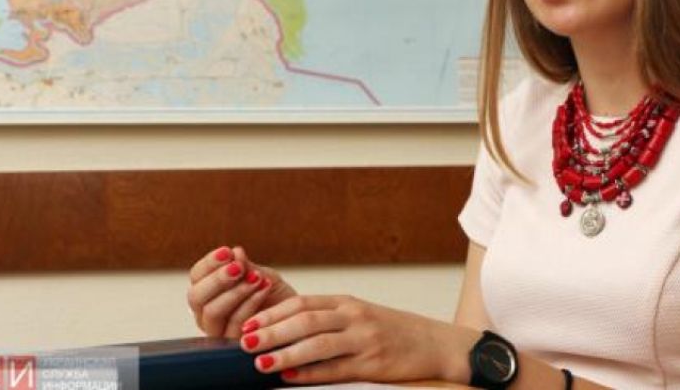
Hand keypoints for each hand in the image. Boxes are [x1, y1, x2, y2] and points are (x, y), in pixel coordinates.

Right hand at [186, 245, 297, 337]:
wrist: (296, 320)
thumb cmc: (275, 297)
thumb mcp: (260, 276)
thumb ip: (245, 267)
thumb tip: (234, 253)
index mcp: (208, 293)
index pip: (197, 276)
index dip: (210, 263)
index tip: (228, 251)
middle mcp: (206, 314)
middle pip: (196, 297)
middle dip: (217, 279)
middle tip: (238, 267)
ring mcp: (218, 332)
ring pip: (213, 312)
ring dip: (235, 291)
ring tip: (256, 277)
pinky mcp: (233, 346)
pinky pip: (235, 324)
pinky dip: (250, 303)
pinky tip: (265, 288)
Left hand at [238, 294, 479, 384]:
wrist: (434, 343)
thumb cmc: (391, 330)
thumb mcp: (360, 315)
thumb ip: (328, 319)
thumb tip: (284, 330)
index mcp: (347, 302)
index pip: (303, 302)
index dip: (273, 313)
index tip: (249, 322)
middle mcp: (354, 316)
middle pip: (306, 320)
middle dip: (272, 331)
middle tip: (245, 341)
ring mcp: (364, 340)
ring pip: (317, 344)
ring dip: (285, 353)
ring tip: (260, 362)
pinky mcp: (372, 364)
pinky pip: (335, 369)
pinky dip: (310, 373)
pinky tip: (290, 376)